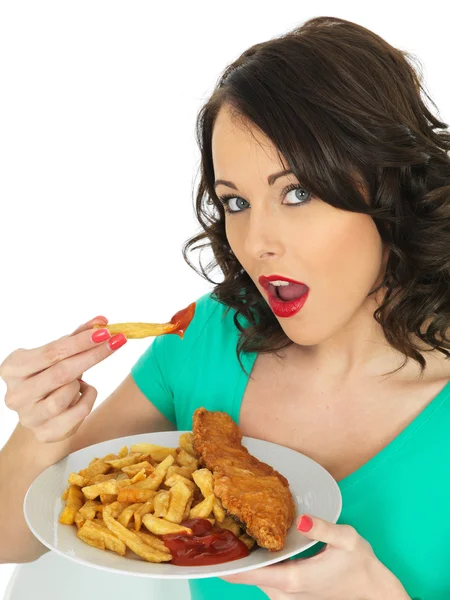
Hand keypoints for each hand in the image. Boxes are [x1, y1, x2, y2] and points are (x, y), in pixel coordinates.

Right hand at [0, 316, 126, 442]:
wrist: (40, 412)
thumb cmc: (49, 375)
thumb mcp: (58, 354)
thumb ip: (78, 336)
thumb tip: (102, 320)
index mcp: (13, 368)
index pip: (52, 352)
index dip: (81, 341)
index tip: (105, 331)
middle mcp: (16, 394)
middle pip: (62, 372)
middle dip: (93, 355)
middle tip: (116, 342)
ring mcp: (29, 416)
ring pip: (68, 393)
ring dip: (81, 382)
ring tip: (79, 379)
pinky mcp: (45, 433)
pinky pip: (79, 412)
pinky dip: (88, 398)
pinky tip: (83, 393)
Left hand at [220, 514, 410, 599]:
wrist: (375, 593)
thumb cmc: (362, 566)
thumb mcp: (347, 540)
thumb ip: (323, 529)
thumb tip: (300, 519)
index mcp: (293, 580)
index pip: (248, 574)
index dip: (225, 562)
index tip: (207, 547)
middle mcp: (285, 593)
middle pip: (247, 574)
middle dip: (231, 553)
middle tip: (215, 525)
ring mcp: (286, 596)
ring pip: (255, 576)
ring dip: (243, 557)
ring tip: (229, 529)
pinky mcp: (290, 594)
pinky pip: (265, 578)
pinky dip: (256, 562)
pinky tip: (253, 542)